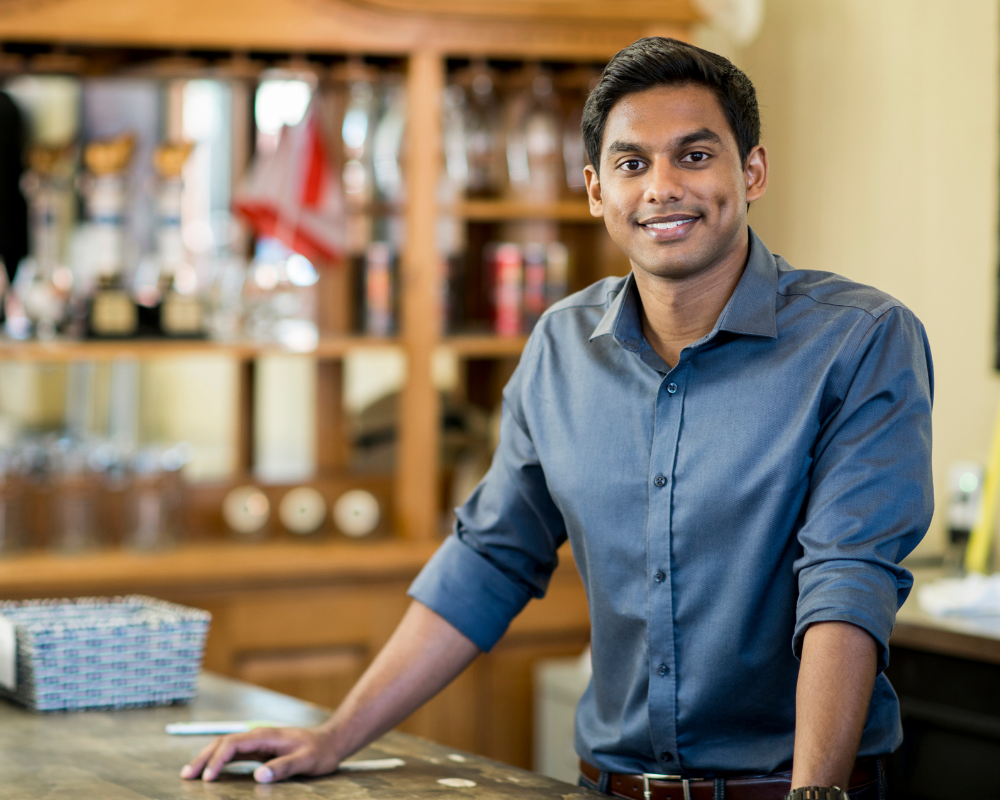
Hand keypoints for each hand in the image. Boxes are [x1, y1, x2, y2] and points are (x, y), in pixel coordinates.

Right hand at [180, 725, 341, 783]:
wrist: (331, 742)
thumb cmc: (320, 752)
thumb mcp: (306, 761)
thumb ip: (284, 768)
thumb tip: (258, 776)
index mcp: (266, 736)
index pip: (233, 744)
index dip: (218, 760)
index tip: (208, 778)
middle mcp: (259, 736)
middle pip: (223, 743)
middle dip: (203, 758)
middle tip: (186, 776)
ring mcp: (258, 742)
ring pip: (225, 747)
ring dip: (207, 758)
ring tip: (189, 774)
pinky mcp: (260, 750)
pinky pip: (233, 754)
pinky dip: (218, 761)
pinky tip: (210, 772)